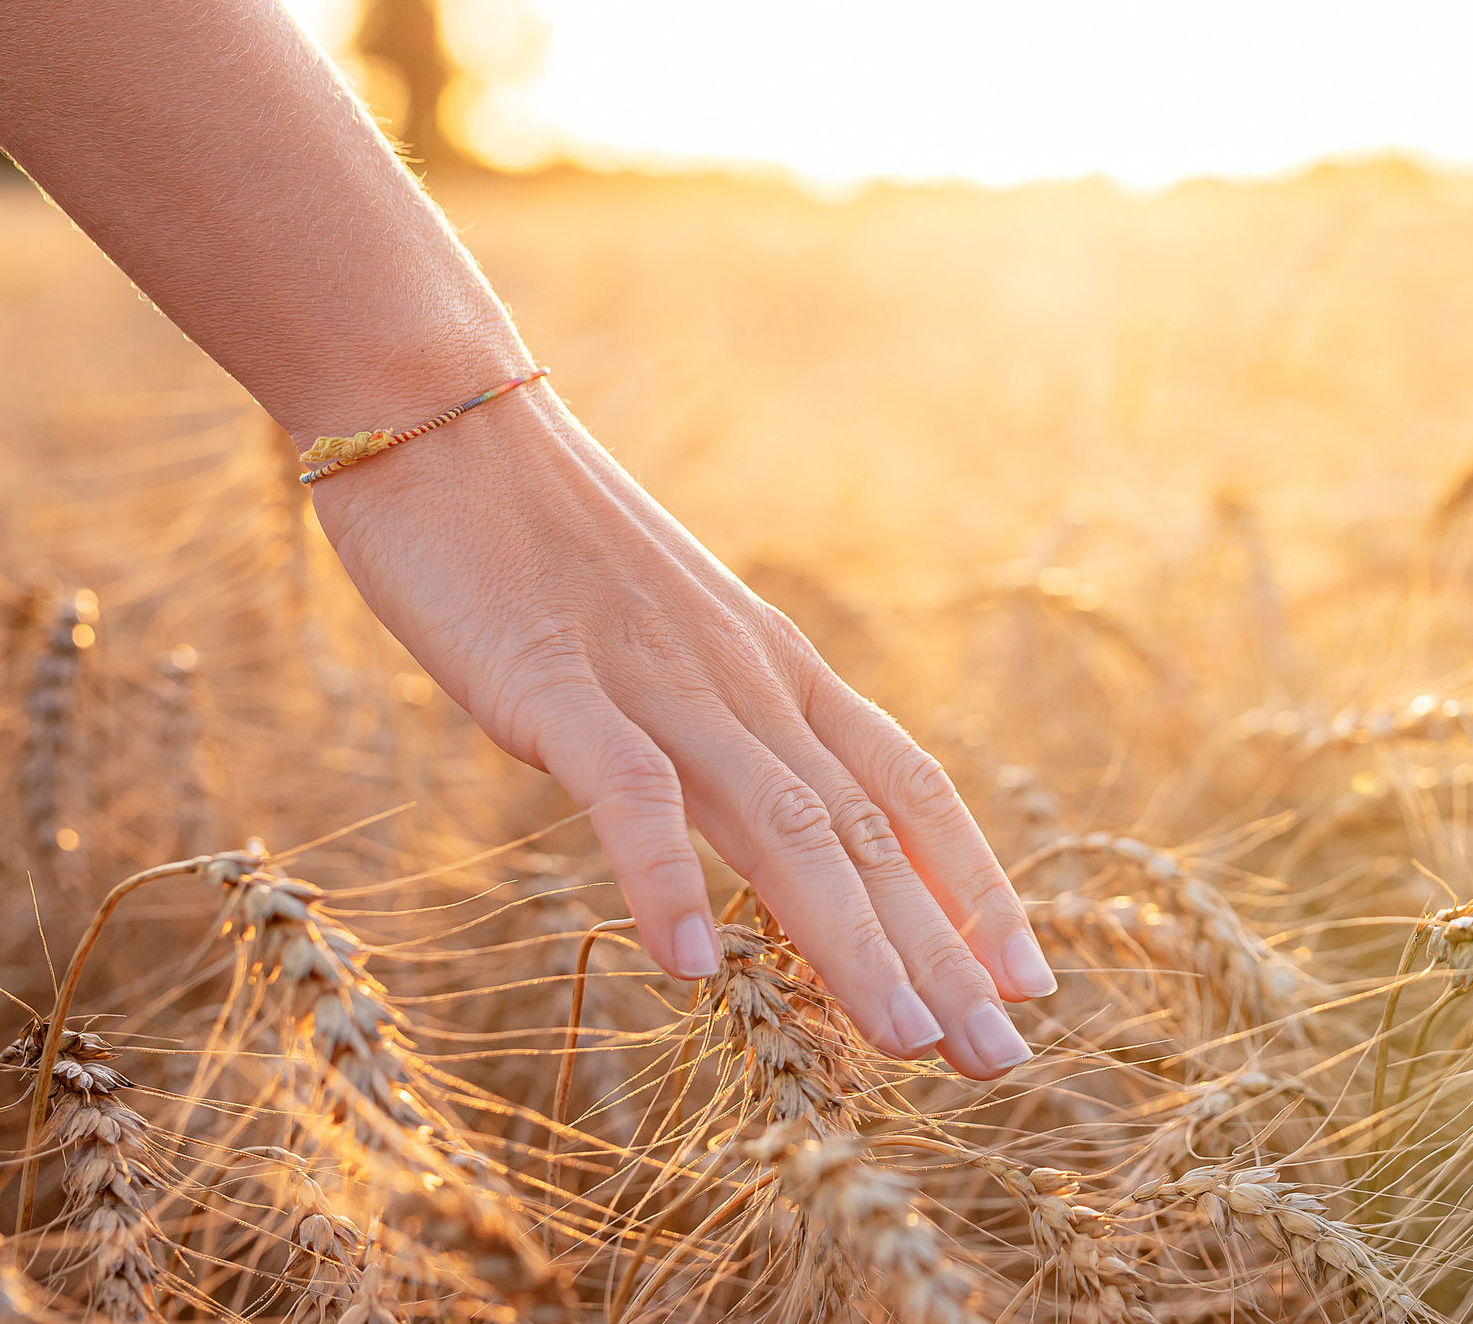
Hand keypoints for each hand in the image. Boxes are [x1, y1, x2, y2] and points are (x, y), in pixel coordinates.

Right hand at [310, 380, 1052, 1078]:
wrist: (440, 415)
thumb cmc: (542, 541)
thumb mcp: (664, 644)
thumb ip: (718, 729)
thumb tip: (764, 819)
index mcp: (777, 669)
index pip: (909, 789)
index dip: (976, 885)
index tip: (1032, 983)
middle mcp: (746, 679)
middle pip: (869, 830)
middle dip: (941, 949)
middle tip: (1000, 1059)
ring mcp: (658, 681)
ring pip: (783, 824)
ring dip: (849, 939)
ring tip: (905, 1041)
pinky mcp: (555, 685)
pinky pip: (629, 791)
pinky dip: (665, 878)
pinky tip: (693, 970)